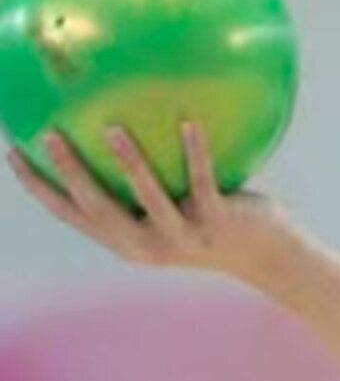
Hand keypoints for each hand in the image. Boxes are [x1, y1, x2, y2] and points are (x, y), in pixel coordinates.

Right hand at [8, 123, 295, 280]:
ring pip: (150, 200)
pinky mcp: (220, 224)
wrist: (272, 259)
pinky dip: (196, 153)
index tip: (12, 152)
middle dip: (69, 174)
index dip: (39, 187)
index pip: (72, 215)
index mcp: (128, 241)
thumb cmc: (218, 224)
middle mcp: (150, 245)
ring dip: (129, 165)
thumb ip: (145, 181)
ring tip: (110, 130)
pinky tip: (189, 122)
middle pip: (99, 210)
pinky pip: (204, 183)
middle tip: (48, 134)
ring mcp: (185, 237)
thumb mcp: (172, 207)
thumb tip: (115, 121)